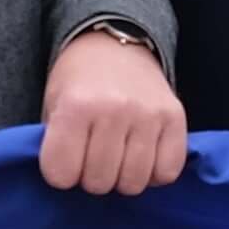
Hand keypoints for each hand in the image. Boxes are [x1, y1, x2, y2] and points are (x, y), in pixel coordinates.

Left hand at [40, 29, 188, 194]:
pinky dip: (154, 174)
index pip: (61, 174)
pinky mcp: (175, 118)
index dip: (60, 173)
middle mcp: (114, 109)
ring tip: (117, 159)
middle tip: (92, 158)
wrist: (113, 45)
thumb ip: (57, 144)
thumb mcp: (52, 106)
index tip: (64, 160)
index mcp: (76, 106)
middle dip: (91, 177)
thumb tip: (70, 183)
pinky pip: (167, 172)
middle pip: (99, 182)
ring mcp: (148, 114)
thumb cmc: (78, 83)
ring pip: (133, 182)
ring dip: (122, 179)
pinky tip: (143, 159)